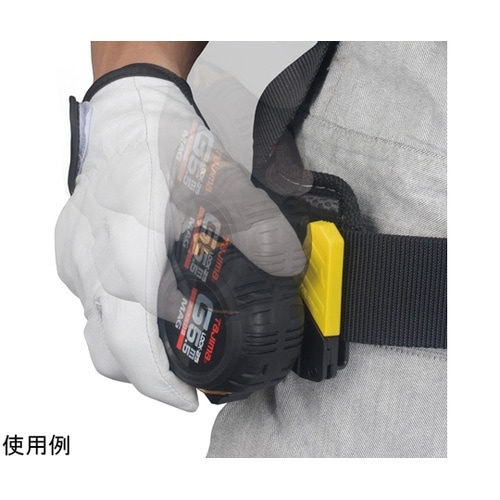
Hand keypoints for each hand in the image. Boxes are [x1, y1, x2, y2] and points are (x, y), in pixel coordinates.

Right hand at [55, 64, 305, 410]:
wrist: (127, 111)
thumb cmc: (164, 140)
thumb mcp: (220, 177)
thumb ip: (256, 222)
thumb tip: (287, 262)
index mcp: (130, 246)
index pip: (133, 335)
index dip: (157, 379)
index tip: (186, 399)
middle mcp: (95, 259)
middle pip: (108, 346)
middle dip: (145, 376)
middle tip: (181, 386)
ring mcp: (79, 255)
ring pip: (94, 328)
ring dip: (128, 352)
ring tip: (162, 355)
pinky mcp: (72, 248)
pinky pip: (87, 299)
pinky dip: (112, 318)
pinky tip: (138, 311)